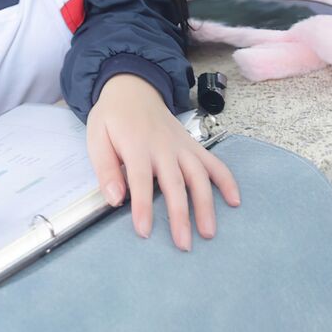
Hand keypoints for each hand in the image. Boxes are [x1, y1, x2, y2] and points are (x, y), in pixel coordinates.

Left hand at [87, 73, 240, 250]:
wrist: (133, 88)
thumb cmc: (113, 118)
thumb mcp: (96, 137)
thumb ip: (105, 169)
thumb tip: (115, 198)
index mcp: (136, 145)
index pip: (141, 180)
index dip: (144, 206)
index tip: (145, 231)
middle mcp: (163, 146)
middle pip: (175, 183)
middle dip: (180, 215)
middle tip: (184, 244)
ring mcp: (182, 146)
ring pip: (199, 176)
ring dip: (206, 204)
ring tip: (208, 232)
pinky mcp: (193, 145)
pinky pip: (214, 162)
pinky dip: (226, 180)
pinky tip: (234, 200)